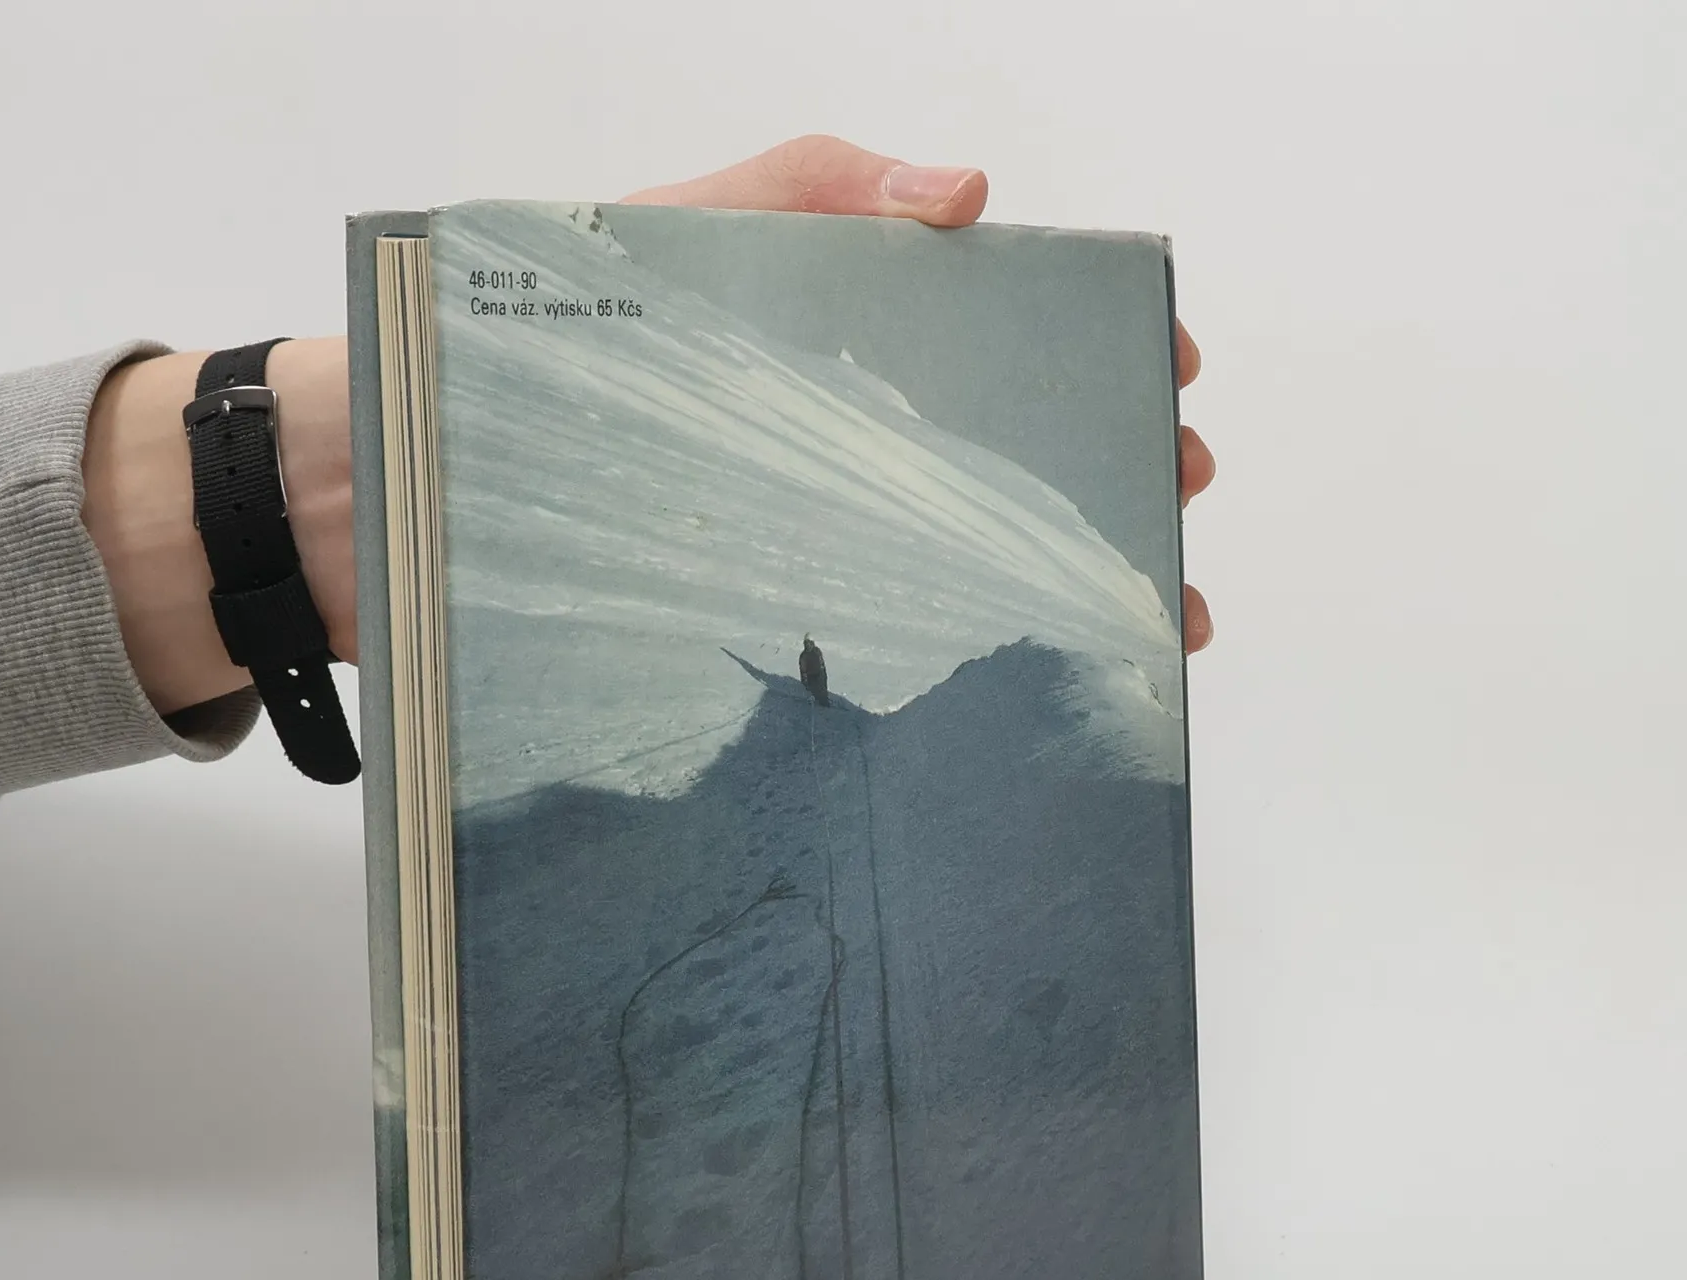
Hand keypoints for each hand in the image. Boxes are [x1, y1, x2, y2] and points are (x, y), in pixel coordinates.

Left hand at [626, 137, 1215, 653]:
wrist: (507, 430)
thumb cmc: (610, 308)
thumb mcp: (720, 216)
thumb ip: (831, 184)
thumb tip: (968, 193)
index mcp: (890, 334)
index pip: (1031, 335)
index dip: (1112, 346)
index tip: (1172, 365)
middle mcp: (891, 432)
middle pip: (1039, 449)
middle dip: (1130, 465)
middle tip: (1180, 481)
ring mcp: (859, 522)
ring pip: (1001, 555)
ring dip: (1094, 582)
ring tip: (1164, 619)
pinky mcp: (816, 601)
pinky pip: (923, 637)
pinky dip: (995, 662)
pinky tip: (1050, 688)